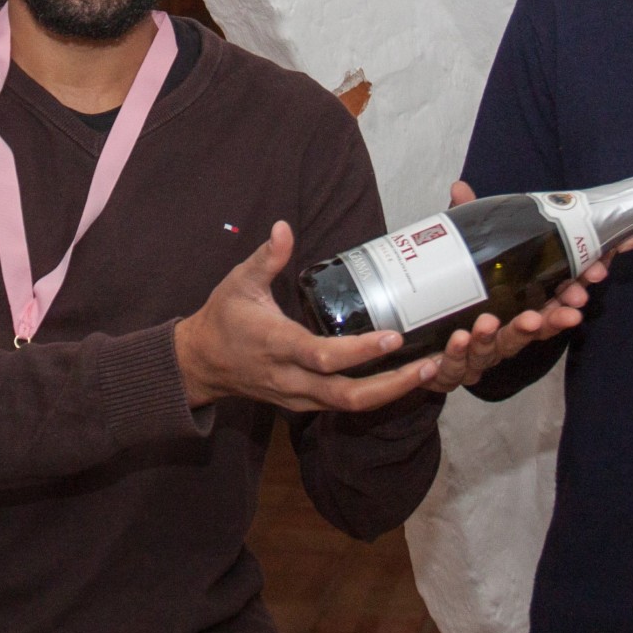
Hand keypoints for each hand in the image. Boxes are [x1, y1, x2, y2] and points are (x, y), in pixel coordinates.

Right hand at [173, 222, 440, 412]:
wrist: (202, 364)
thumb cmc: (224, 319)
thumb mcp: (239, 283)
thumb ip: (267, 257)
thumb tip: (284, 226)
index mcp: (277, 345)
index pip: (323, 356)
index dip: (360, 351)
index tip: (394, 337)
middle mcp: (290, 378)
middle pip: (347, 394)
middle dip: (392, 384)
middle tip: (430, 363)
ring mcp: (298, 397)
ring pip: (349, 405)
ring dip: (391, 392)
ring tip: (428, 369)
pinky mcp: (304, 404)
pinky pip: (344, 405)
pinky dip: (376, 395)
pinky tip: (402, 377)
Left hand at [427, 180, 590, 392]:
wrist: (413, 337)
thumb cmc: (451, 293)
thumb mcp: (459, 255)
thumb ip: (464, 226)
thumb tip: (459, 187)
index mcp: (518, 305)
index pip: (555, 298)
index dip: (575, 288)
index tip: (595, 274)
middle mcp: (506, 331)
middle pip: (537, 328)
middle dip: (553, 318)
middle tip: (569, 306)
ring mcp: (482, 353)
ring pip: (500, 348)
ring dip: (501, 334)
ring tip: (492, 322)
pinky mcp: (453, 370)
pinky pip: (458, 368)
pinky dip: (458, 355)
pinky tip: (458, 340)